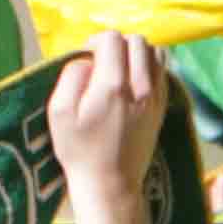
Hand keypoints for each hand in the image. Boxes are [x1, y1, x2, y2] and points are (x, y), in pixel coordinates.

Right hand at [48, 31, 166, 202]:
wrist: (110, 184)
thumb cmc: (79, 150)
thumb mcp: (59, 112)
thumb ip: (71, 76)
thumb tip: (86, 59)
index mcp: (112, 86)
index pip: (112, 39)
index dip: (95, 42)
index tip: (86, 59)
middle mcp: (140, 87)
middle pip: (137, 41)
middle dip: (117, 44)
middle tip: (102, 64)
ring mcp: (156, 97)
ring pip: (155, 52)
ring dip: (136, 54)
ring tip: (120, 70)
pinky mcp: (163, 107)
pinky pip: (163, 71)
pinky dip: (149, 68)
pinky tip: (133, 83)